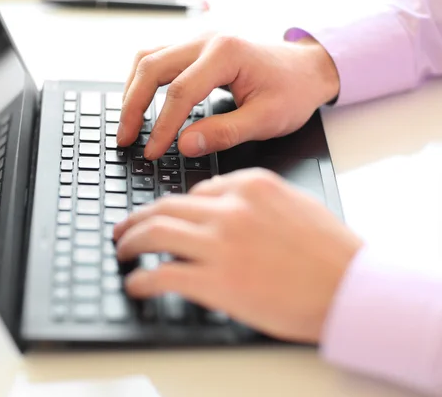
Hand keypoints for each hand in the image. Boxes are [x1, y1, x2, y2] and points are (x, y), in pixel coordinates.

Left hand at [113, 169, 361, 342]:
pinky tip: (135, 284)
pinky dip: (141, 279)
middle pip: (165, 206)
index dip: (175, 208)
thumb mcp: (293, 205)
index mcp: (250, 185)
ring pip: (155, 232)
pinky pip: (163, 274)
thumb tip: (220, 207)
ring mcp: (220, 244)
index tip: (165, 218)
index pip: (196, 190)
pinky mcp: (215, 281)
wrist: (352, 287)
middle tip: (124, 229)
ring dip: (130, 241)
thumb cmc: (330, 252)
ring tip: (122, 250)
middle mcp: (230, 209)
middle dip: (137, 219)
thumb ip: (254, 201)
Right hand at [117, 33, 339, 159]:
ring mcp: (198, 40)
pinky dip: (142, 81)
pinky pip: (157, 57)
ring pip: (148, 58)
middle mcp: (206, 40)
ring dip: (132, 90)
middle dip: (132, 106)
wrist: (307, 68)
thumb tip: (185, 145)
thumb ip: (225, 133)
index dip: (162, 127)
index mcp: (226, 53)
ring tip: (128, 123)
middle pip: (152, 67)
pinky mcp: (195, 47)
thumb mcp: (266, 119)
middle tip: (126, 138)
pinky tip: (140, 102)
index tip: (152, 152)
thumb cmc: (292, 91)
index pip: (179, 92)